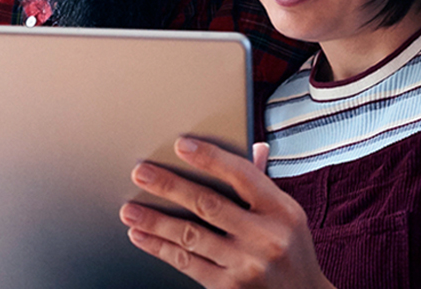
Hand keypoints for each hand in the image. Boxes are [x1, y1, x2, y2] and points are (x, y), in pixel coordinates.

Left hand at [119, 140, 333, 288]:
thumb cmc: (291, 252)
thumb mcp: (287, 216)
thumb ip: (263, 184)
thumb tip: (253, 147)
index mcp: (283, 211)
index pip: (242, 175)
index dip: (210, 157)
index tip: (181, 145)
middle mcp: (266, 238)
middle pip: (208, 204)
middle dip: (169, 186)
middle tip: (140, 173)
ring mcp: (247, 266)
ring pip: (191, 236)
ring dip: (154, 221)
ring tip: (129, 209)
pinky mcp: (230, 288)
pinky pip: (187, 263)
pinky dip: (160, 248)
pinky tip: (141, 236)